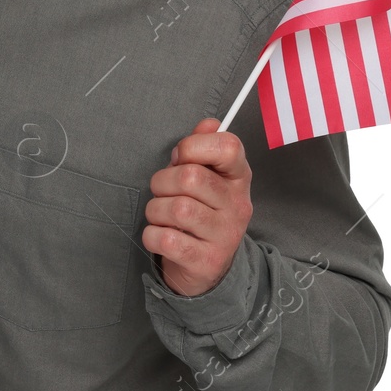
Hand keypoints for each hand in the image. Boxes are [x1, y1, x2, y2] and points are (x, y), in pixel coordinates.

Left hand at [142, 118, 253, 297]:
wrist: (207, 267)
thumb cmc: (200, 211)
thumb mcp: (205, 177)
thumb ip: (202, 148)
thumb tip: (209, 123)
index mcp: (238, 178)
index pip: (228, 146)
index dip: (194, 146)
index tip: (181, 158)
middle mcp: (237, 205)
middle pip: (190, 177)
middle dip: (162, 181)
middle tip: (161, 191)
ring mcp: (225, 235)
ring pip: (176, 208)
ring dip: (155, 210)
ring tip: (160, 215)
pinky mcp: (207, 261)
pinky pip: (167, 239)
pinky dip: (153, 236)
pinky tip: (160, 236)